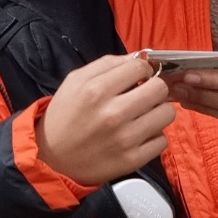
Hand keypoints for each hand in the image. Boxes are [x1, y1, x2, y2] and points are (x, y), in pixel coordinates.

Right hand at [37, 55, 174, 185]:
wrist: (51, 157)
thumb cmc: (65, 114)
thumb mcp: (75, 80)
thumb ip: (107, 64)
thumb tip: (138, 58)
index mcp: (97, 90)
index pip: (141, 67)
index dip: (143, 69)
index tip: (138, 77)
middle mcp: (114, 114)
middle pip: (160, 89)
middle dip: (154, 88)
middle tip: (143, 95)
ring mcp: (125, 139)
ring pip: (167, 114)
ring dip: (157, 112)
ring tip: (143, 115)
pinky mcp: (132, 160)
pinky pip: (162, 141)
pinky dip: (153, 137)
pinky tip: (139, 135)